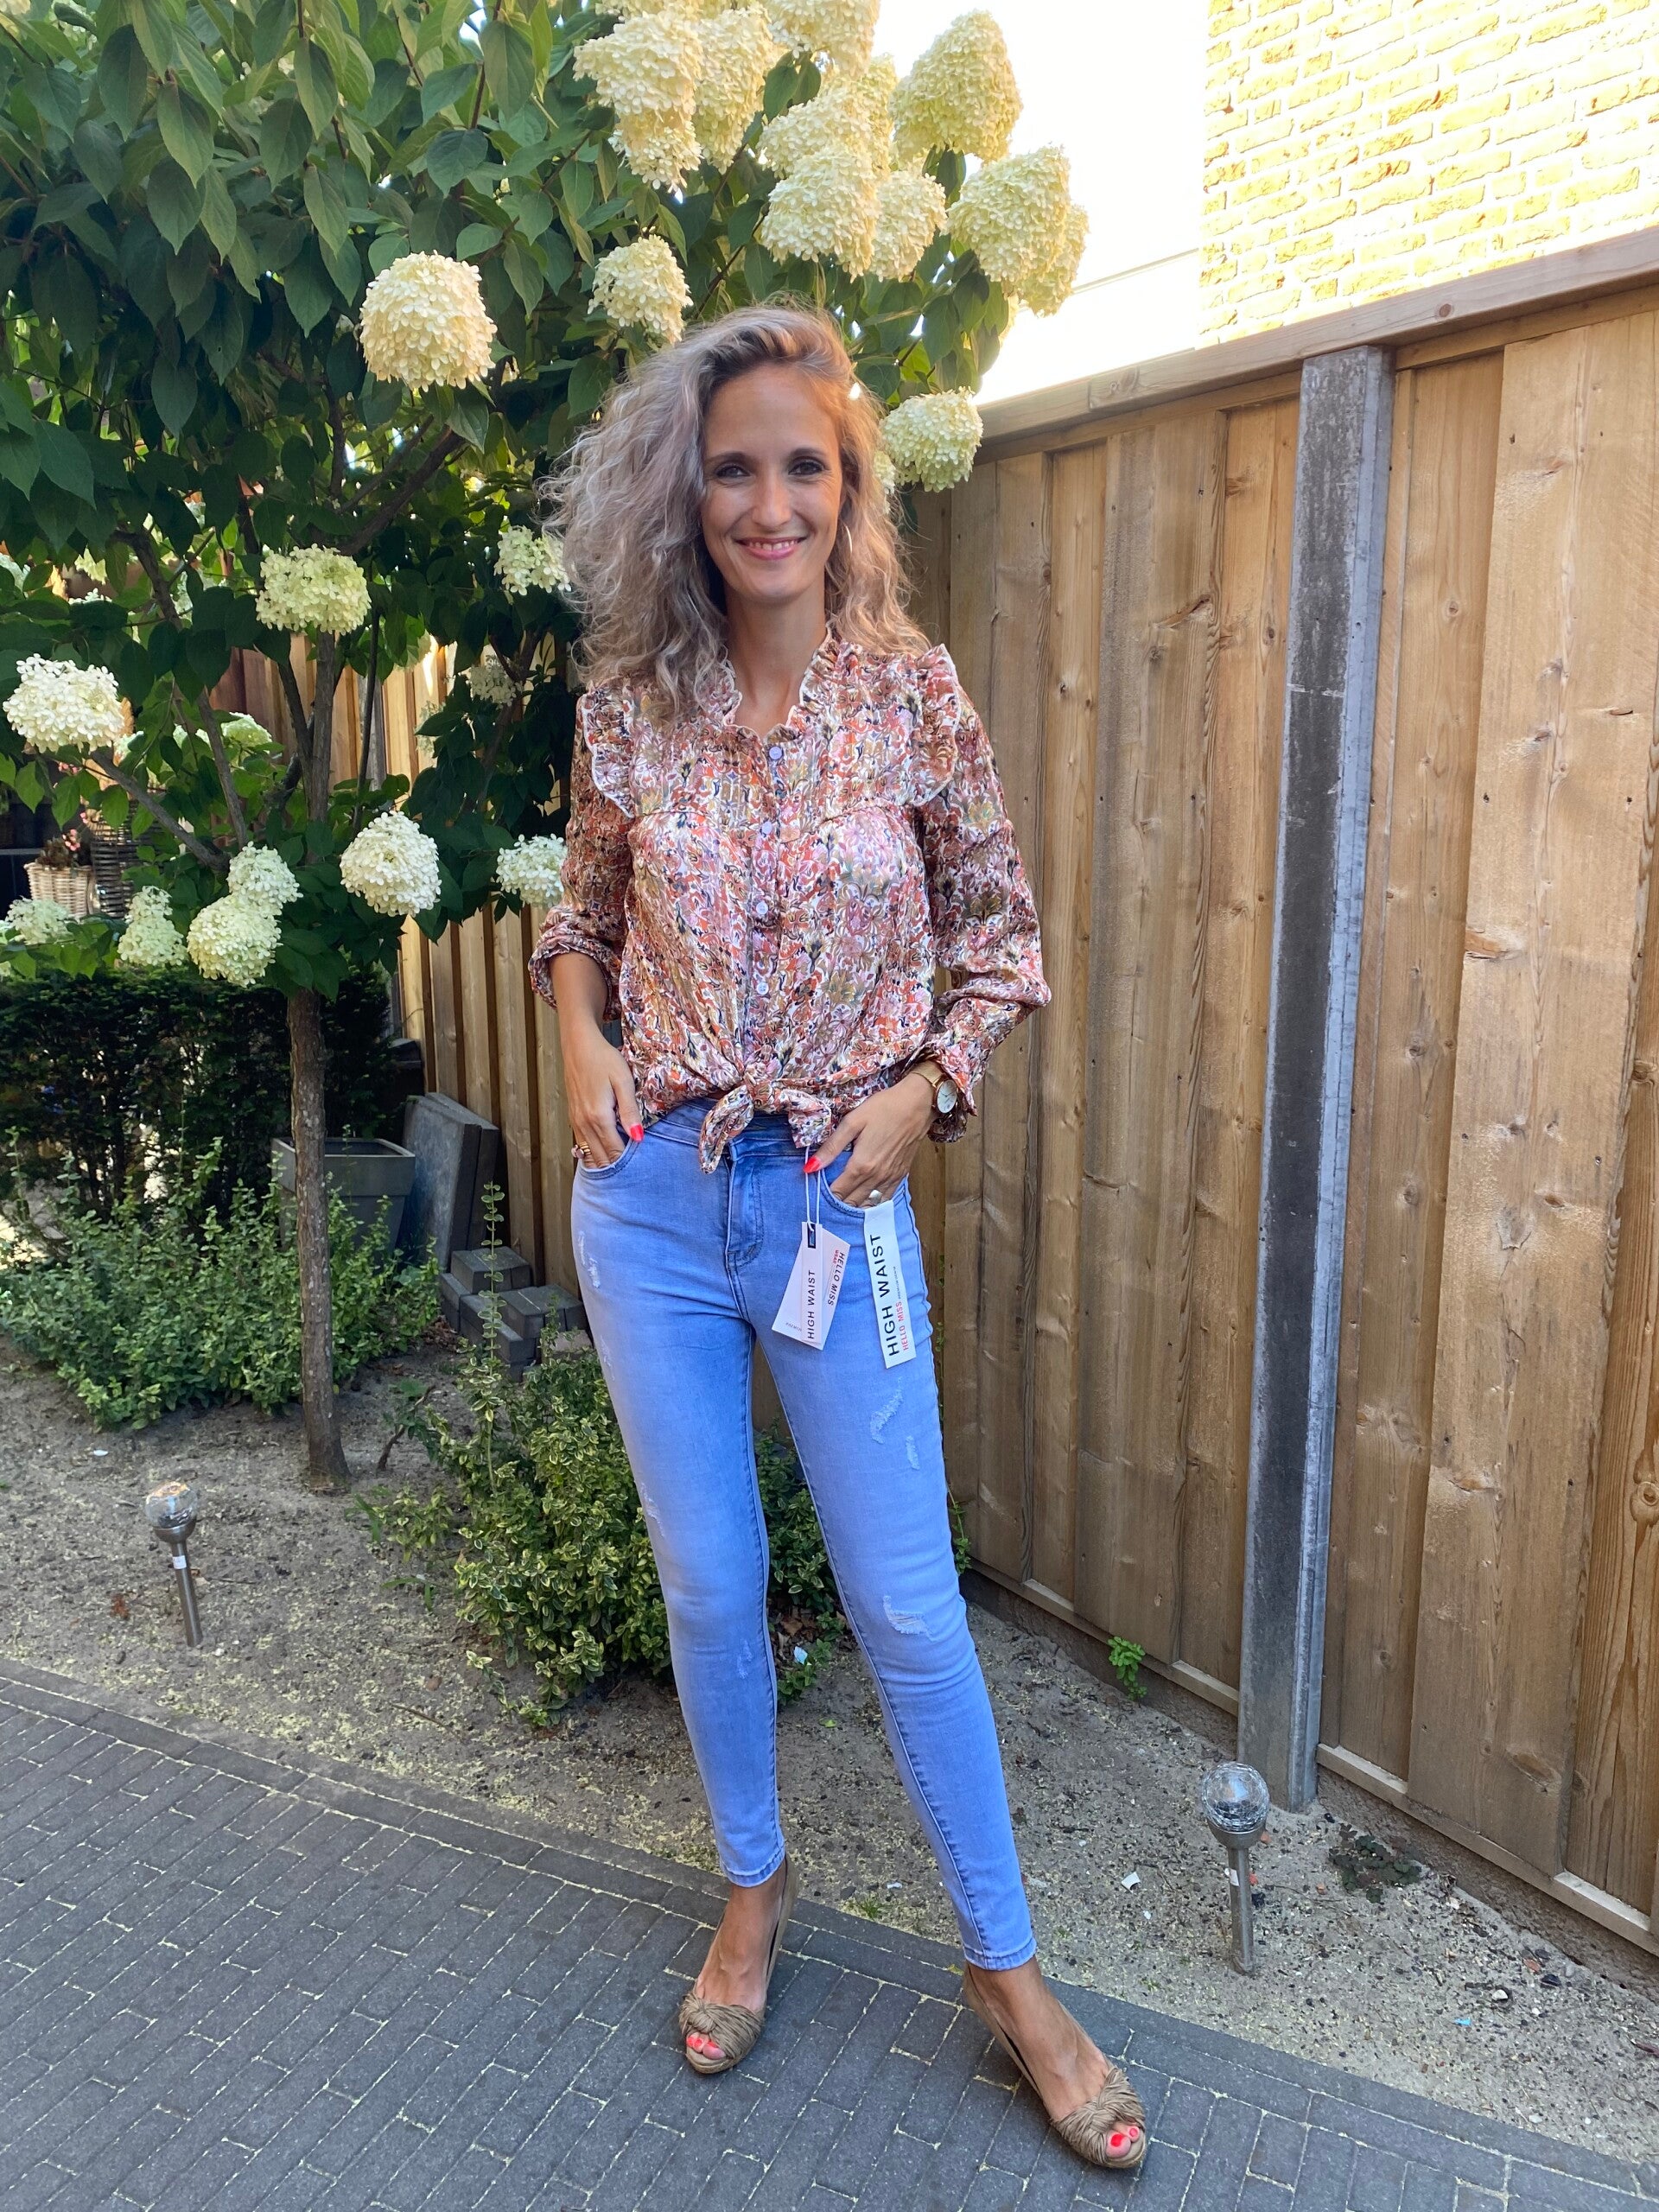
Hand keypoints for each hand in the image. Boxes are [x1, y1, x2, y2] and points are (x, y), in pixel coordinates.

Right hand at [551, 952, 641, 1166]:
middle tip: (634, 1170)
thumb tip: (638, 1137)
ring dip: (604, 1160)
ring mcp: (575, 1121)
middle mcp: (584, 1123)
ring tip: (621, 1166)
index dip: (629, 1160)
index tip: (643, 1163)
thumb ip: (630, 1110)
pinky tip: (603, 1153)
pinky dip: (593, 1152)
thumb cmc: (604, 1059)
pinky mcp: (572, 1116)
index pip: (615, 1150)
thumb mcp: (623, 1081)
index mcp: (599, 1116)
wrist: (578, 1044)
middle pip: (600, 1157)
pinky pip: (581, 1143)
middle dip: (616, 1165)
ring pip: (589, 1153)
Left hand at [808, 1072, 933, 1206]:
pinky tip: (865, 1201)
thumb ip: (831, 1147)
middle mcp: (876, 1176)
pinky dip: (873, 1203)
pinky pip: (885, 1198)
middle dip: (837, 1203)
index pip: (838, 1192)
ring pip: (869, 1204)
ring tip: (842, 1203)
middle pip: (852, 1201)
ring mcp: (890, 1178)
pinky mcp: (901, 1175)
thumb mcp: (852, 1122)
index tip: (815, 1192)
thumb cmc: (884, 1108)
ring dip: (854, 1206)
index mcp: (861, 1165)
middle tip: (825, 1200)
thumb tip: (810, 1167)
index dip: (824, 1195)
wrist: (917, 1104)